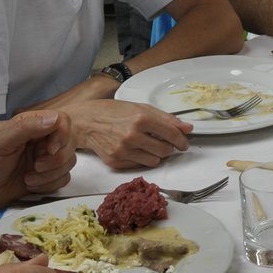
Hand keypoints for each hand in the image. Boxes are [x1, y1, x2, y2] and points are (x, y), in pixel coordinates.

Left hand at [0, 111, 73, 214]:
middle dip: (54, 161)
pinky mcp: (47, 177)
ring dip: (49, 176)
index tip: (49, 150)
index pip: (63, 122)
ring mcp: (46, 159)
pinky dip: (49, 185)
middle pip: (70, 145)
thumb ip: (26, 127)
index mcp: (32, 126)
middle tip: (34, 167)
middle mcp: (42, 141)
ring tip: (27, 179)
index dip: (62, 136)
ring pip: (68, 163)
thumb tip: (54, 119)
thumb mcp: (1, 143)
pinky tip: (30, 186)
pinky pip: (63, 179)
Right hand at [63, 99, 192, 169]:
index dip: (181, 140)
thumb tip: (186, 128)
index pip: (171, 134)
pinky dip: (141, 159)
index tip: (183, 143)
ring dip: (156, 154)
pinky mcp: (116, 161)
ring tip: (147, 145)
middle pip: (165, 150)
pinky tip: (134, 149)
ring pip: (154, 161)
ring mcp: (123, 150)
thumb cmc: (112, 112)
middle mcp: (132, 136)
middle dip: (168, 147)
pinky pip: (140, 165)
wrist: (85, 122)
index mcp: (141, 118)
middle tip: (163, 142)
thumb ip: (166, 118)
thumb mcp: (140, 108)